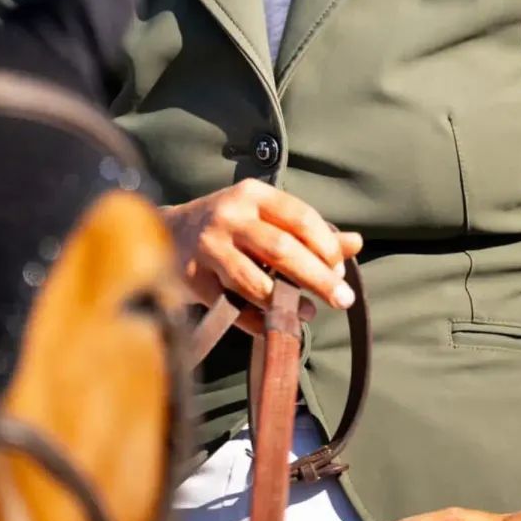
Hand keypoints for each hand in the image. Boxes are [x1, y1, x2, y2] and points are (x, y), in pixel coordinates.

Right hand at [163, 178, 361, 329]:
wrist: (165, 233)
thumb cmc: (229, 226)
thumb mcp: (265, 218)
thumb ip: (309, 232)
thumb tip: (355, 244)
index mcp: (252, 194)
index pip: (299, 217)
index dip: (325, 245)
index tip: (340, 269)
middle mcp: (228, 215)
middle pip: (281, 250)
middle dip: (317, 278)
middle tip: (343, 301)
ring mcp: (207, 246)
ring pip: (254, 281)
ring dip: (286, 303)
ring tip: (308, 314)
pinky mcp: (190, 277)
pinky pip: (231, 306)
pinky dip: (256, 321)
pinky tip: (274, 326)